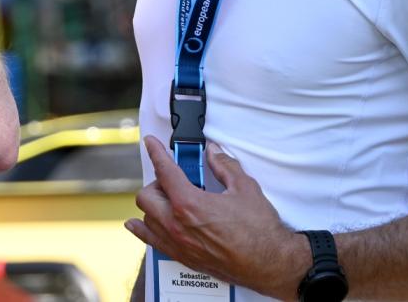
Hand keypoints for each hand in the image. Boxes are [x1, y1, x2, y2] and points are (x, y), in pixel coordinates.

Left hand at [125, 136, 309, 300]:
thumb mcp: (244, 187)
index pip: (164, 171)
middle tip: (173, 177)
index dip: (156, 152)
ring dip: (153, 204)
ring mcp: (178, 243)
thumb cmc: (259, 231)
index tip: (151, 144)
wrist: (268, 263)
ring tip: (169, 198)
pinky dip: (144, 229)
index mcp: (189, 204)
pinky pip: (152, 241)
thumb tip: (214, 153)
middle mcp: (177, 225)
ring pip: (146, 218)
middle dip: (157, 182)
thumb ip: (224, 165)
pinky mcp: (183, 257)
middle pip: (147, 196)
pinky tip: (139, 224)